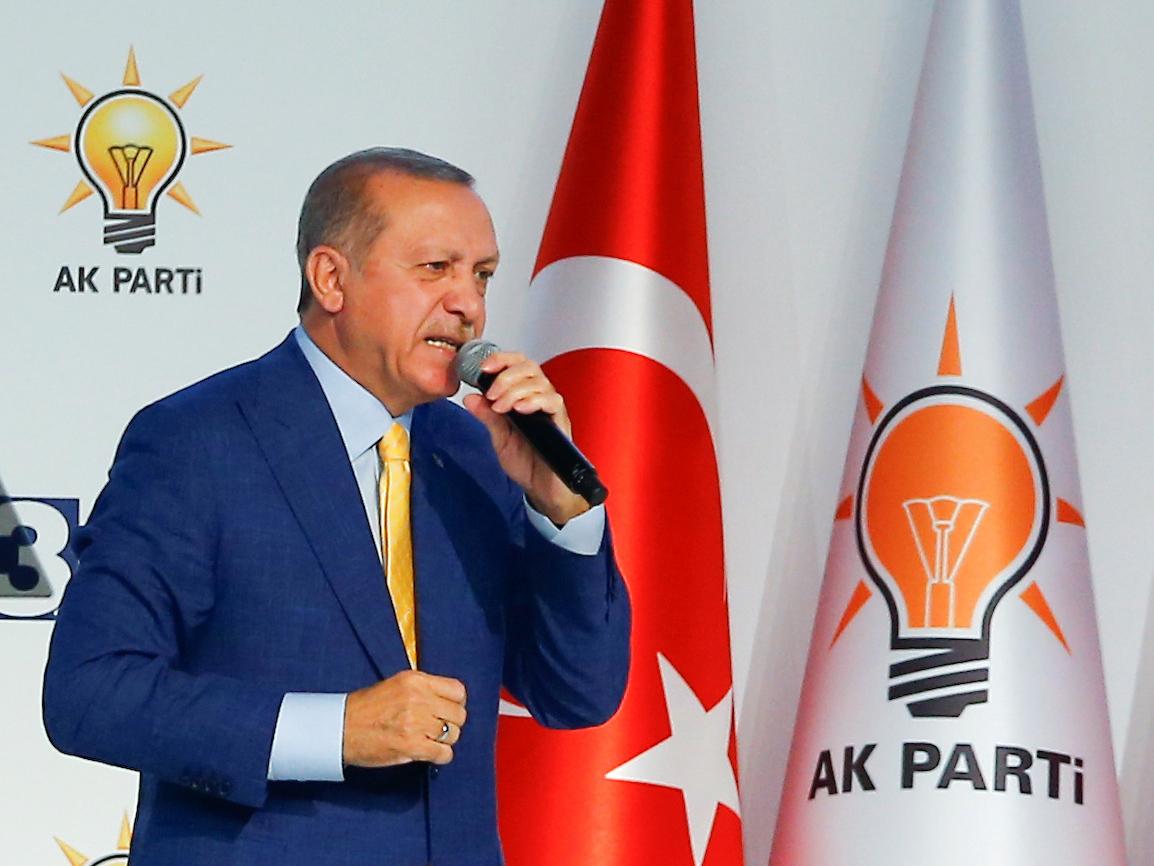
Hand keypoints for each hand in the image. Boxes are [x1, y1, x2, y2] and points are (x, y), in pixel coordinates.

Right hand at [342, 670, 466, 766]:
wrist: (342, 728)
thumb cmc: (366, 708)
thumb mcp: (396, 685)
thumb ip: (423, 690)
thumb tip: (449, 702)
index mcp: (416, 680)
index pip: (458, 691)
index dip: (456, 704)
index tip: (448, 711)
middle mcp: (418, 699)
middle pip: (458, 715)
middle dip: (451, 724)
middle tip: (438, 729)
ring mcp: (415, 723)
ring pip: (453, 735)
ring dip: (445, 741)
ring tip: (430, 741)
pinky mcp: (411, 746)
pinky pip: (444, 754)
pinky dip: (440, 757)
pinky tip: (429, 754)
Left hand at [462, 351, 589, 525]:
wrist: (541, 487)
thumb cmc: (526, 462)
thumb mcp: (498, 438)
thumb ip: (487, 416)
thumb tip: (470, 397)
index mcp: (523, 396)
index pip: (516, 364)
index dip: (501, 359)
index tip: (483, 368)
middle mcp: (538, 397)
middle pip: (529, 366)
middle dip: (506, 375)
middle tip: (492, 394)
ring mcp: (550, 408)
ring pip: (539, 381)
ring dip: (515, 390)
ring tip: (501, 407)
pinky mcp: (560, 421)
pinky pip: (552, 401)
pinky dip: (533, 400)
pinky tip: (520, 409)